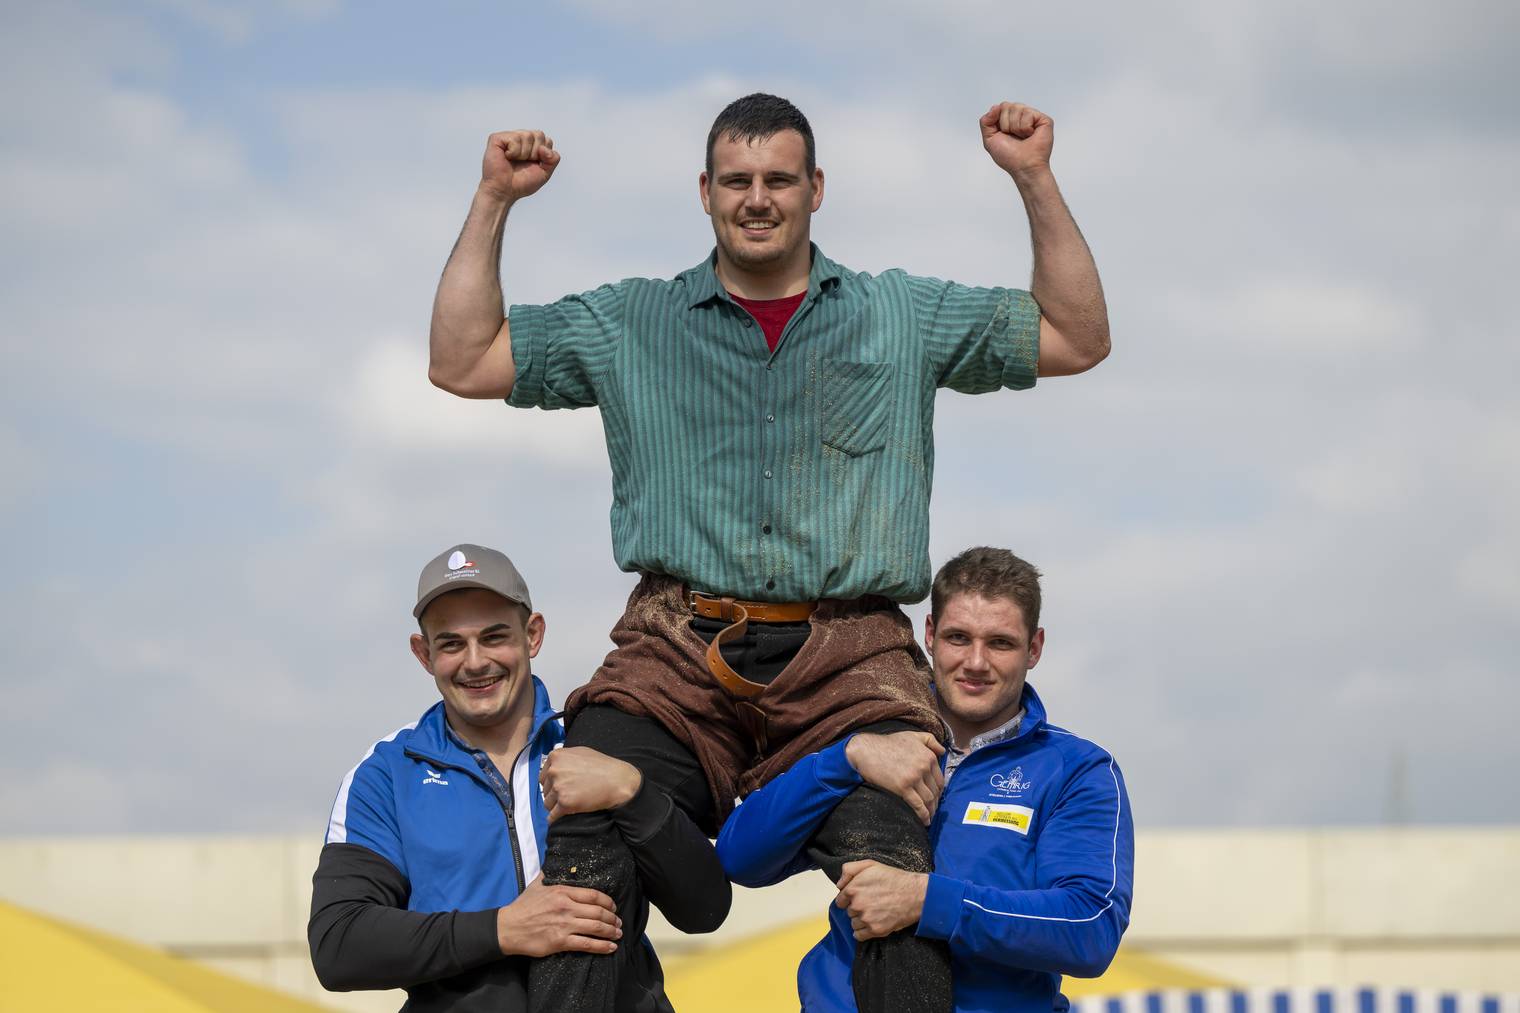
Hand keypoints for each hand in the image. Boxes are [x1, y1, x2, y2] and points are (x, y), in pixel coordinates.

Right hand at [480, 129, 559, 202]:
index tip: (534, 165)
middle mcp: (521, 138)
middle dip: (535, 153)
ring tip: (514, 161)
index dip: (544, 155)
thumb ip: (553, 159)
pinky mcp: (497, 138)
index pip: (547, 140)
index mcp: (532, 145)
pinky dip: (513, 152)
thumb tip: (544, 148)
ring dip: (523, 154)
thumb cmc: (521, 183)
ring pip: (527, 135)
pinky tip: (507, 157)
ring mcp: (509, 137)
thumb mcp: (545, 172)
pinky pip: (514, 138)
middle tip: (523, 163)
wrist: (505, 192)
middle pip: (539, 134)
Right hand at [496, 875, 621, 956]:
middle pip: (598, 911)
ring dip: (611, 931)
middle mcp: (566, 907)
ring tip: (618, 933)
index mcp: (562, 892)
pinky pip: (587, 944)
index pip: (593, 895)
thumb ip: (550, 874)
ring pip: (596, 927)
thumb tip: (556, 861)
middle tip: (619, 921)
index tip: (613, 906)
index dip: (607, 901)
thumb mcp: (537, 884)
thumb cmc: (523, 906)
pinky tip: (611, 947)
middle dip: (613, 917)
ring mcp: (564, 925)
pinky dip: (602, 946)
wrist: (508, 928)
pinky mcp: (560, 941)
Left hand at [539, 747, 642, 821]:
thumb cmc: (603, 765)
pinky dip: (555, 818)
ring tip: (569, 805)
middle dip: (554, 794)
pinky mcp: (565, 803)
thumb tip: (553, 767)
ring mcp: (559, 787)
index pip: (544, 776)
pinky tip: (559, 818)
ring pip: (547, 803)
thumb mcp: (580, 752)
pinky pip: (552, 816)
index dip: (552, 783)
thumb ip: (564, 759)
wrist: (618, 780)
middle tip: (568, 795)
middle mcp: (554, 771)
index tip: (560, 787)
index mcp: (556, 757)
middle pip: (545, 790)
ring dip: (556, 806)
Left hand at [834, 860, 927, 940]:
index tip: (859, 898)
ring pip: (854, 923)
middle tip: (871, 903)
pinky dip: (863, 932)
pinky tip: (871, 924)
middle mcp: (857, 905)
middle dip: (857, 908)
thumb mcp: (870, 864)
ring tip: (875, 912)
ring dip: (861, 920)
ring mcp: (866, 919)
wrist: (915, 894)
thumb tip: (839, 885)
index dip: (849, 899)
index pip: (840, 901)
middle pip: (848, 912)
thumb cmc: (893, 878)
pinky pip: (859, 936)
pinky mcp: (875, 930)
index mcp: (853, 889)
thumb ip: (849, 870)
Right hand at [845, 731, 944, 825]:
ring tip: (929, 816)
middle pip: (935, 791)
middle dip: (935, 802)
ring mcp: (914, 778)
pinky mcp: (903, 788)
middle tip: (932, 809)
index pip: (940, 779)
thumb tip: (942, 752)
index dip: (939, 790)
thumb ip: (931, 741)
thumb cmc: (888, 743)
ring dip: (930, 810)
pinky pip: (918, 805)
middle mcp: (924, 767)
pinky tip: (924, 821)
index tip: (935, 796)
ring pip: (928, 799)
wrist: (867, 750)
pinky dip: (923, 815)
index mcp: (928, 756)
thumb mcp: (912, 735)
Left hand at [980, 102, 1053, 178]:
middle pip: (1006, 105)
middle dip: (1005, 124)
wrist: (1023, 166)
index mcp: (1009, 120)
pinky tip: (1030, 135)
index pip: (999, 107)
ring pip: (1017, 107)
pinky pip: (1028, 113)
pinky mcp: (1043, 119)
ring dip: (1015, 127)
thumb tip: (995, 107)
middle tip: (1014, 137)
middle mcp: (1021, 116)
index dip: (997, 121)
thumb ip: (985, 121)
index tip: (1002, 134)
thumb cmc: (1009, 156)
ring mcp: (1033, 117)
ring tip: (1022, 137)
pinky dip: (1025, 127)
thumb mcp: (989, 139)